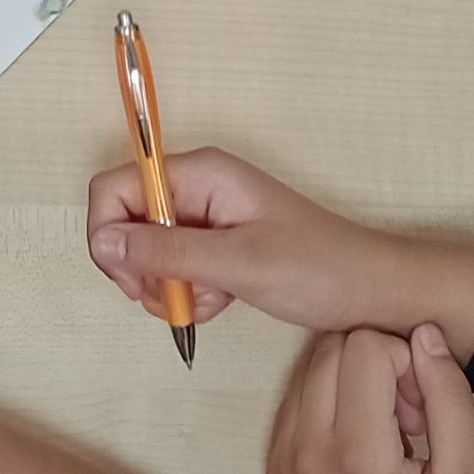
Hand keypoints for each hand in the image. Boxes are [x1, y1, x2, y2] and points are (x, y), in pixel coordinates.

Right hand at [86, 149, 473, 358]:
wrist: (372, 291)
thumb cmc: (319, 269)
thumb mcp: (238, 263)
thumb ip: (167, 252)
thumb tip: (102, 242)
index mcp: (200, 173)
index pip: (115, 187)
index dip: (109, 234)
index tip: (135, 278)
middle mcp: (197, 187)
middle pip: (126, 222)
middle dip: (143, 269)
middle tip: (179, 296)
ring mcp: (205, 216)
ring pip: (147, 253)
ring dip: (171, 287)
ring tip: (216, 298)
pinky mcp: (216, 245)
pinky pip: (175, 269)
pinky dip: (190, 293)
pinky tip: (224, 300)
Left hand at [268, 326, 473, 473]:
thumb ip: (450, 400)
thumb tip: (427, 333)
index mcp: (353, 455)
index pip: (365, 345)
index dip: (408, 362)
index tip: (426, 412)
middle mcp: (301, 452)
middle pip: (331, 348)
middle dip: (377, 364)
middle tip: (411, 419)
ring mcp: (278, 463)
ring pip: (310, 369)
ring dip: (352, 381)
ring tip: (389, 436)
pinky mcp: (271, 473)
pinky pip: (296, 404)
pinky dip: (331, 406)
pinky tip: (364, 450)